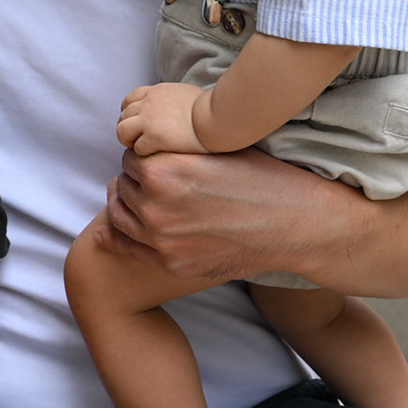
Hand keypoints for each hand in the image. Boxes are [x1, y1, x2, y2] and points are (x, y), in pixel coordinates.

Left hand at [99, 145, 339, 280]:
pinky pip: (127, 247)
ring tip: (142, 197)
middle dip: (136, 178)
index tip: (159, 156)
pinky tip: (109, 230)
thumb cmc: (263, 178)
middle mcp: (156, 206)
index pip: (131, 155)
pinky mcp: (173, 263)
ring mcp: (162, 240)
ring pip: (120, 213)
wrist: (298, 225)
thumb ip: (174, 148)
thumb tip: (142, 143)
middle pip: (123, 183)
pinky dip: (115, 236)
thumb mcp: (215, 149)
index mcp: (164, 170)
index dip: (146, 154)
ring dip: (127, 202)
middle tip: (156, 178)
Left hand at [117, 83, 211, 155]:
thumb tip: (174, 111)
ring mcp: (149, 119)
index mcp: (157, 92)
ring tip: (147, 150)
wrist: (221, 117)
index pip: (129, 100)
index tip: (138, 126)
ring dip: (131, 142)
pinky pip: (137, 148)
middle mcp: (149, 103)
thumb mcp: (188, 95)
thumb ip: (174, 101)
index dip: (130, 115)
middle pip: (123, 116)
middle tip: (142, 142)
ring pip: (122, 131)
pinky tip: (159, 155)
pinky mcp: (154, 137)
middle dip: (129, 130)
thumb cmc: (213, 111)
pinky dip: (144, 154)